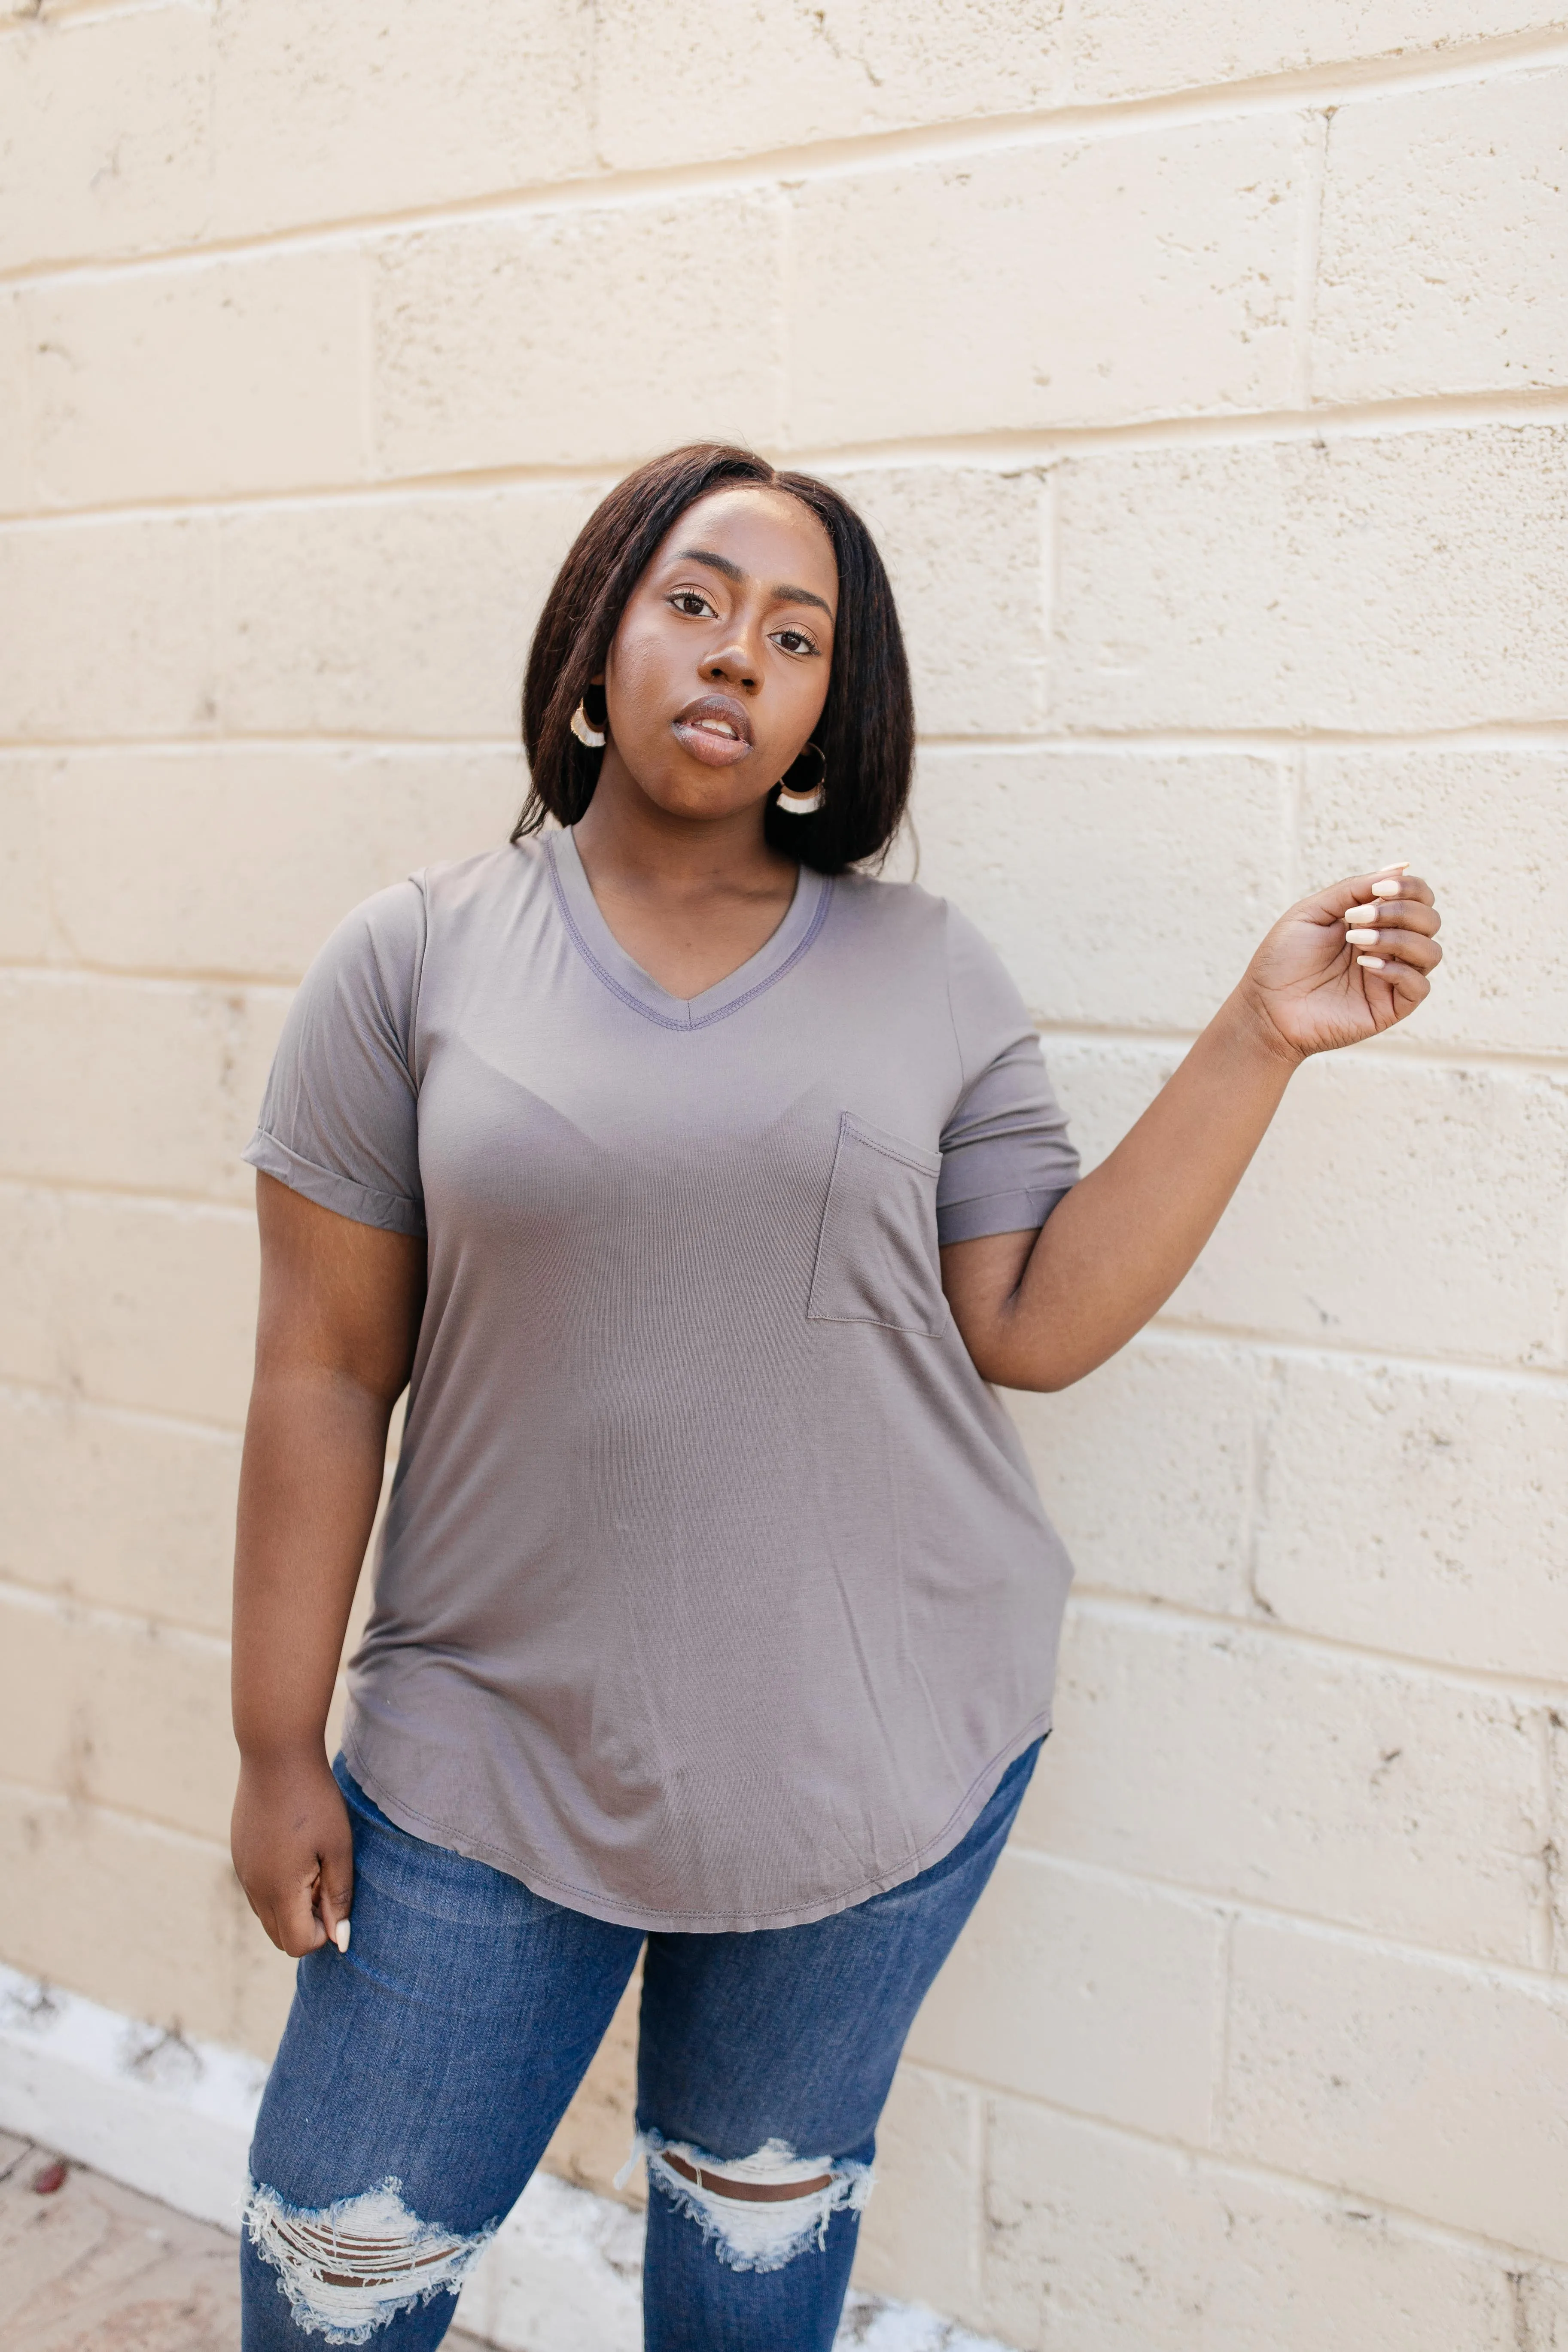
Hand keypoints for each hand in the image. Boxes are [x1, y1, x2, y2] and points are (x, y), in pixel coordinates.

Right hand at [232, 1748, 353, 1958]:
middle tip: (325, 1878)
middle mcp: (253, 1888)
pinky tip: (294, 1848)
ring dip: (292, 1904)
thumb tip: (339, 1939)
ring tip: (311, 1861)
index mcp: (279, 1890)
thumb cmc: (314, 1799)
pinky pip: (257, 1890)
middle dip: (307, 1921)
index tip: (335, 1895)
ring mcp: (242, 1871)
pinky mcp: (239, 1854)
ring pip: (267, 1915)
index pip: (298, 1945)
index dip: (324, 1932)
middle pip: (280, 1937)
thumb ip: (338, 1896)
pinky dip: (277, 1885)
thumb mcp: (337, 1847)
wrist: (275, 1753)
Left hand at [1238, 864, 1441, 1062]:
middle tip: (1359, 919)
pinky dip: (1398, 970)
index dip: (1408, 888)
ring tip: (1357, 942)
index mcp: (1375, 921)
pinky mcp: (1390, 1007)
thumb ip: (1355, 888)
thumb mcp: (1313, 911)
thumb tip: (1402, 867)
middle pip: (1431, 920)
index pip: (1419, 898)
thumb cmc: (1283, 958)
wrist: (1264, 1007)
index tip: (1377, 889)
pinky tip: (1365, 965)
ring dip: (1398, 938)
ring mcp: (1392, 978)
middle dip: (1401, 911)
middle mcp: (1390, 948)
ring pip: (1431, 951)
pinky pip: (1419, 986)